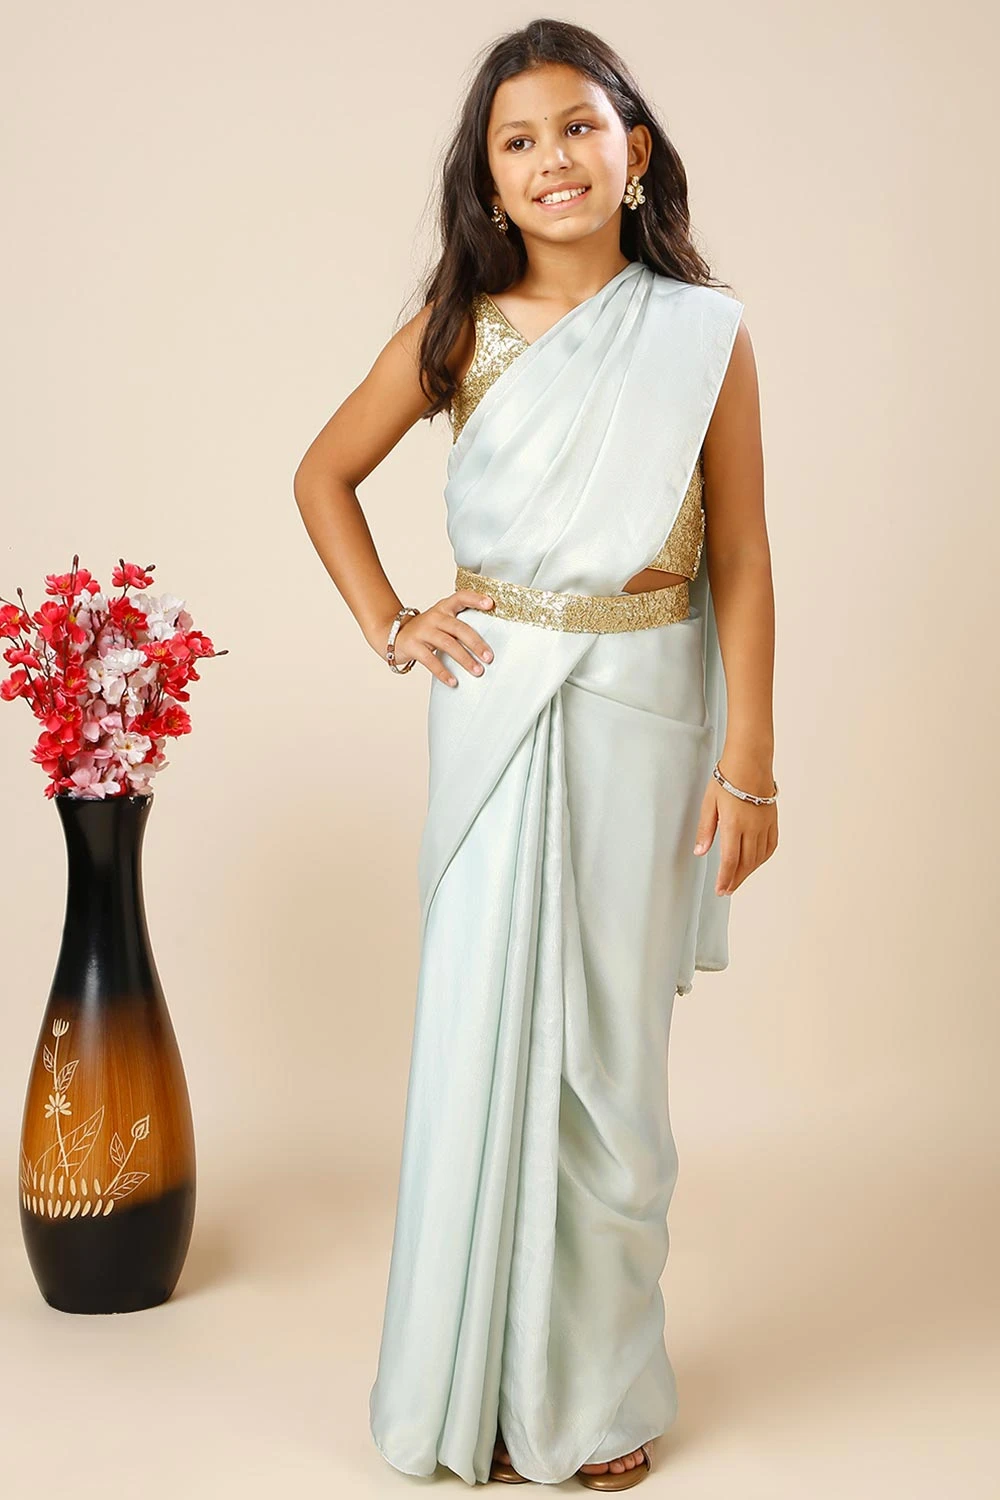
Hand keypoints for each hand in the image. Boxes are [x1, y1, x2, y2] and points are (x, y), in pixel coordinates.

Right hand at [389, 589, 495, 685]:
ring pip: (447, 644)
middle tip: (489, 657)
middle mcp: (434, 617)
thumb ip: (460, 627)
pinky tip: (453, 681)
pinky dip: (443, 672)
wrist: (392, 635)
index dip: (475, 599)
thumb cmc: (425, 631)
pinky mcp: (413, 646)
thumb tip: (487, 647)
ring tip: (477, 671)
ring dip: (465, 659)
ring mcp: (422, 631)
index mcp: (444, 608)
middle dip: (476, 643)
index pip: (461, 597)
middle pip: (458, 628)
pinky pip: (430, 660)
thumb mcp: (441, 622)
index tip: (490, 604)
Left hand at [693, 762, 777, 895]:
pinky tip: (755, 863)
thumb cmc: (727, 778)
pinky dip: (762, 859)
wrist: (750, 761)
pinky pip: (770, 846)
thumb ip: (705, 830)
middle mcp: (752, 828)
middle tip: (726, 890)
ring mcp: (764, 825)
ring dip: (748, 872)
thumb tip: (700, 852)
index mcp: (734, 824)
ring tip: (737, 879)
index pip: (730, 860)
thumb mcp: (709, 803)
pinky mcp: (772, 820)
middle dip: (735, 879)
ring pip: (759, 857)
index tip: (721, 890)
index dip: (725, 878)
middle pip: (745, 863)